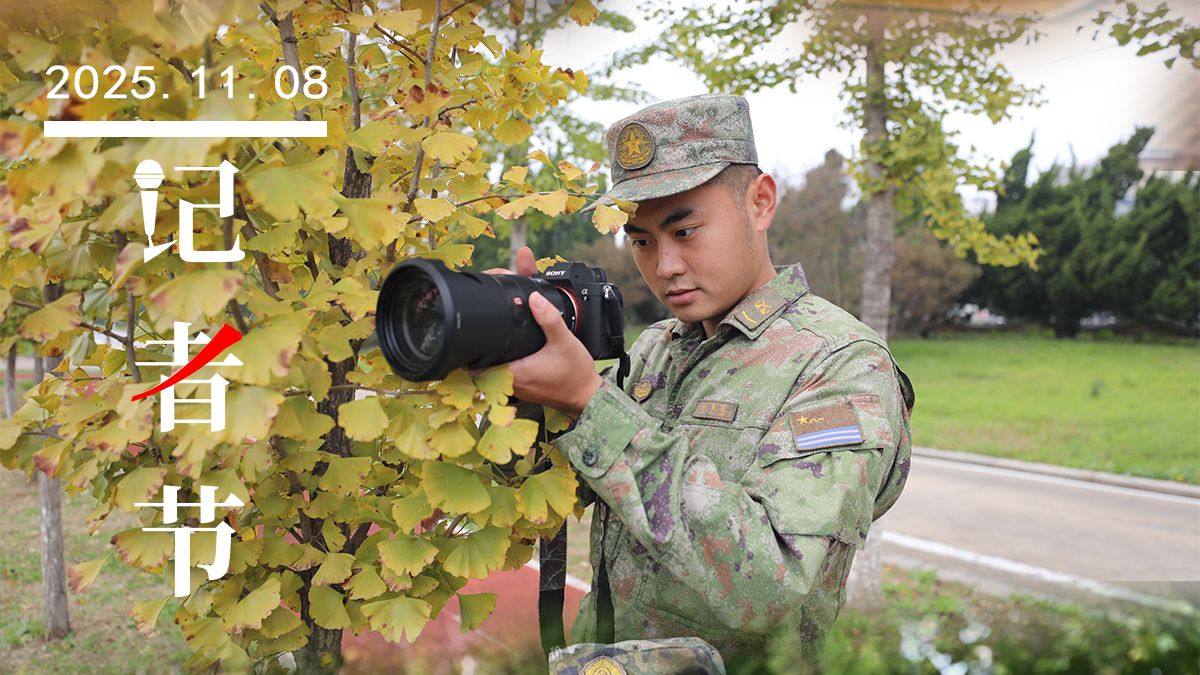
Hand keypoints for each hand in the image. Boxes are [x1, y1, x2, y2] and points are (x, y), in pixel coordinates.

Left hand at [487, 247, 600, 418]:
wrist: (586, 394)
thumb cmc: (575, 374)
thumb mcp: (564, 342)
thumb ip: (549, 319)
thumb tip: (535, 299)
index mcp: (515, 373)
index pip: (476, 367)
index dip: (469, 351)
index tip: (470, 336)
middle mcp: (511, 384)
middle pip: (479, 369)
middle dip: (477, 352)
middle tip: (479, 334)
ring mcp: (516, 390)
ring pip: (490, 375)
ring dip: (488, 361)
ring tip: (491, 342)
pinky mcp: (523, 390)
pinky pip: (503, 378)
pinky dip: (500, 367)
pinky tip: (508, 355)